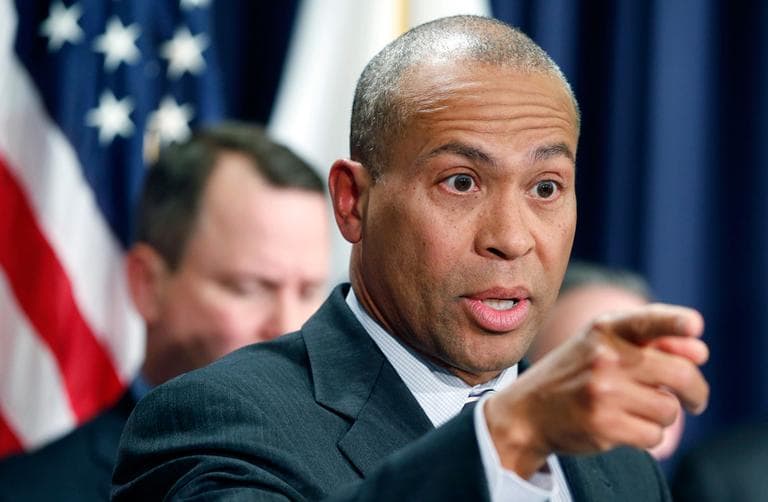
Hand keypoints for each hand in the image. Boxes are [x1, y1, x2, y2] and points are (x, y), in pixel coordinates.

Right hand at [484, 304, 708, 477]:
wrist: (528, 411)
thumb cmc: (575, 375)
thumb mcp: (601, 345)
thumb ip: (651, 341)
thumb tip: (700, 352)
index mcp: (605, 329)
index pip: (647, 321)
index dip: (675, 322)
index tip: (695, 326)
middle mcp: (605, 357)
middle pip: (680, 374)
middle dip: (696, 391)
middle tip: (695, 400)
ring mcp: (603, 392)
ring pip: (670, 410)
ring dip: (662, 416)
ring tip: (635, 410)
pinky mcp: (603, 425)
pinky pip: (654, 436)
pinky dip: (647, 436)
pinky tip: (624, 427)